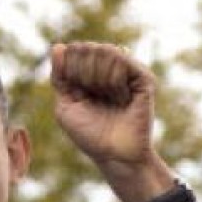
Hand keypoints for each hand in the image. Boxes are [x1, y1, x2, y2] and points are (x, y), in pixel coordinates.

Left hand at [50, 42, 155, 166]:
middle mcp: (109, 69)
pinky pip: (121, 60)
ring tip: (109, 99)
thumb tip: (58, 46)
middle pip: (88, 48)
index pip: (74, 51)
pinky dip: (114, 80)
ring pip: (105, 50)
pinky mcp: (143, 77)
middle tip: (94, 96)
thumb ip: (59, 76)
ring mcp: (128, 71)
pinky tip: (121, 98)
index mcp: (90, 74)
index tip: (77, 93)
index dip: (70, 69)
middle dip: (83, 73)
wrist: (115, 155)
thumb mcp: (65, 106)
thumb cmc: (90, 136)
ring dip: (99, 78)